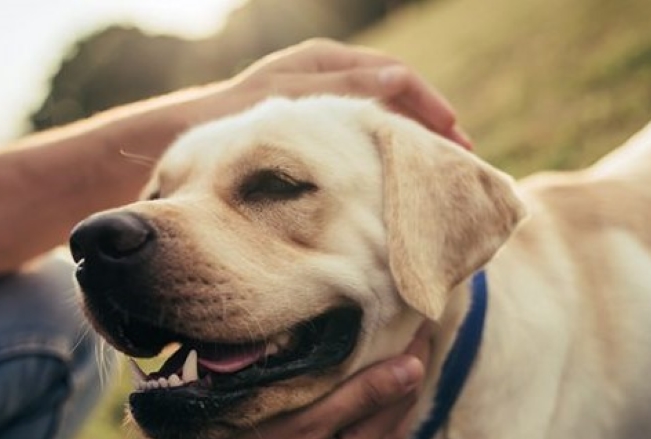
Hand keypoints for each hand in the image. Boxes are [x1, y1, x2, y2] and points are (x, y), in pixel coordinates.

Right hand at [174, 322, 432, 438]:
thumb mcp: (304, 427)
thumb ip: (359, 399)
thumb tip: (416, 369)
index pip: (407, 387)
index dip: (418, 346)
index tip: (422, 303)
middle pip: (399, 394)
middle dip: (409, 353)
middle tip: (408, 306)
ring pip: (379, 400)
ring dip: (388, 364)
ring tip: (388, 325)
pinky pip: (356, 405)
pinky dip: (363, 378)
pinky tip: (352, 359)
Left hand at [232, 38, 471, 147]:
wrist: (189, 134)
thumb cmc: (234, 116)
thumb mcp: (290, 98)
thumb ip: (344, 88)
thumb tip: (403, 76)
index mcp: (327, 60)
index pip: (395, 75)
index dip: (429, 103)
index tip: (454, 132)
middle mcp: (329, 73)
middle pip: (395, 91)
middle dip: (429, 121)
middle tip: (462, 153)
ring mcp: (324, 96)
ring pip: (382, 112)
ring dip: (411, 135)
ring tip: (439, 163)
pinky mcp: (316, 121)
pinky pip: (362, 127)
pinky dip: (385, 143)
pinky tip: (397, 165)